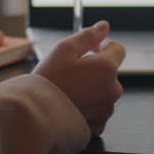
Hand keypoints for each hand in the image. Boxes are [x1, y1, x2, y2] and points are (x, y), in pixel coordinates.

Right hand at [34, 21, 125, 136]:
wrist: (36, 118)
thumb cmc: (48, 82)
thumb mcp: (64, 49)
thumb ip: (88, 36)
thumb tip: (104, 26)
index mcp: (107, 68)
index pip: (118, 49)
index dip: (103, 46)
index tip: (89, 49)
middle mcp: (113, 90)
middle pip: (109, 72)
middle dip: (94, 69)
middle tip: (70, 72)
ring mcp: (107, 110)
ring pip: (103, 92)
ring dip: (91, 89)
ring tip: (67, 91)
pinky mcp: (99, 126)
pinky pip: (96, 110)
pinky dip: (87, 107)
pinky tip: (69, 106)